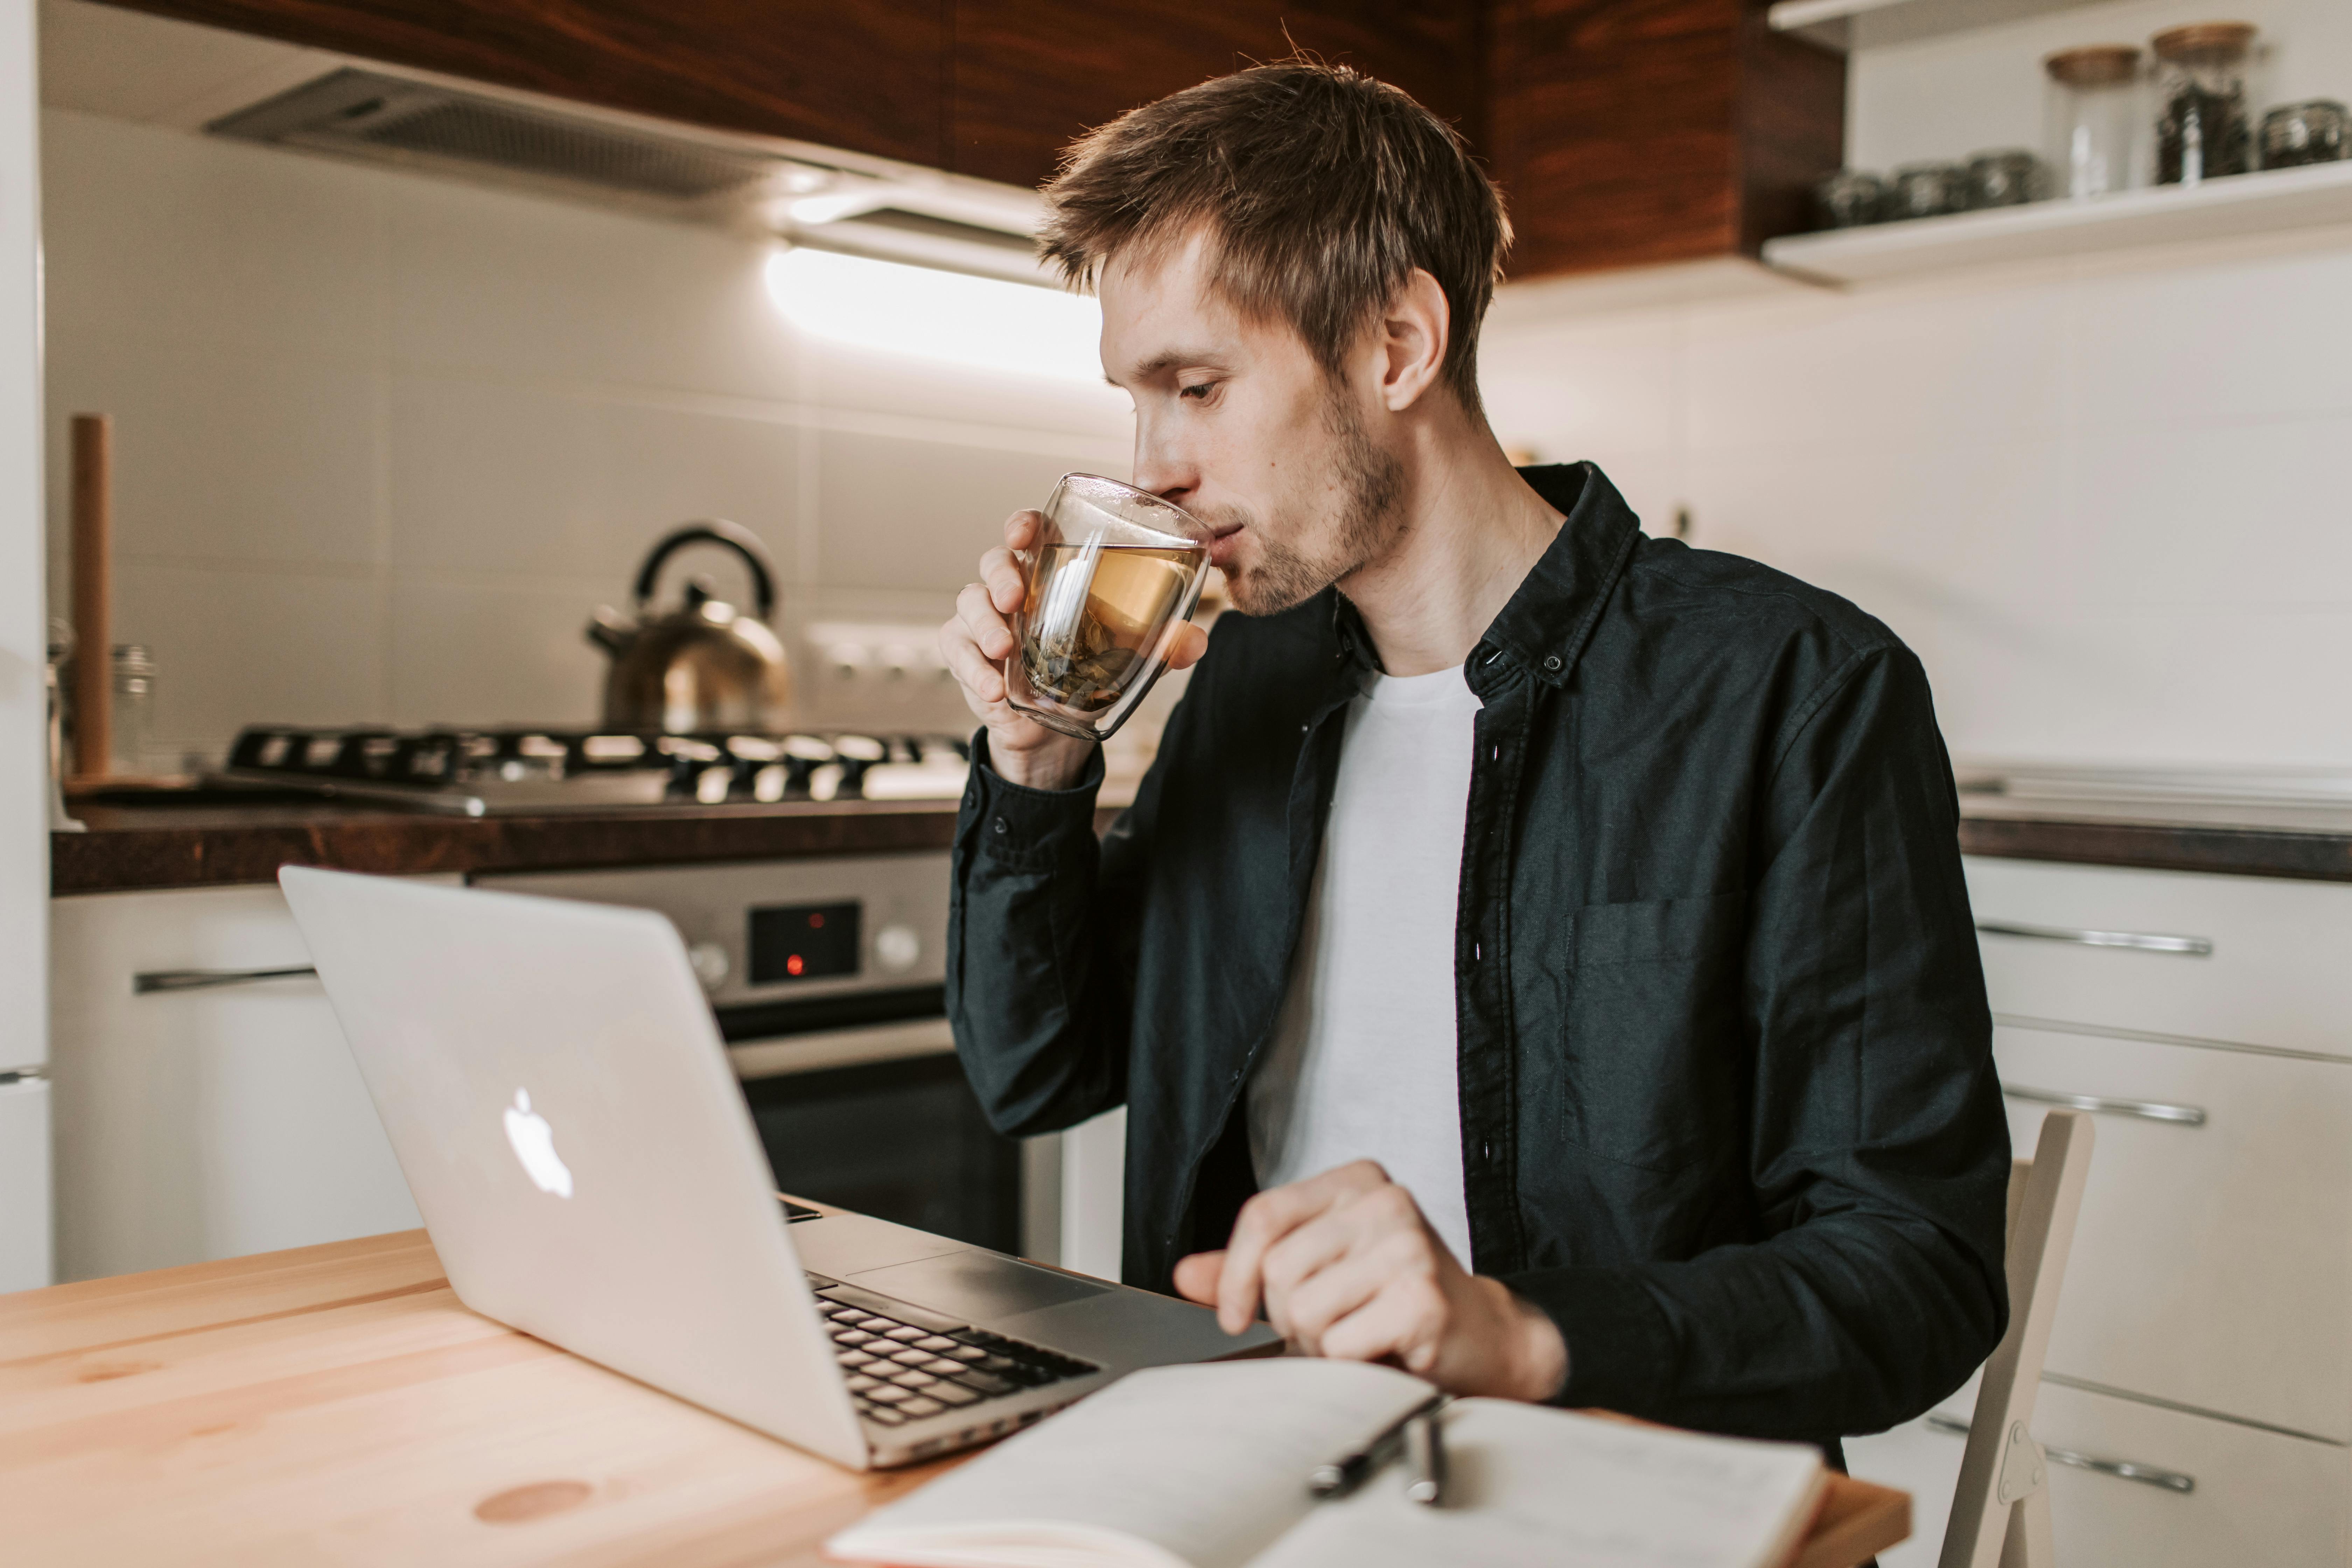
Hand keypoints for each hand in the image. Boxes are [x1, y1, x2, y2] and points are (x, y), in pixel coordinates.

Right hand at [938, 509, 1208, 790]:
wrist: (1056, 731)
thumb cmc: (1089, 674)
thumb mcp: (1128, 659)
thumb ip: (1162, 647)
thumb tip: (1196, 642)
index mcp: (1050, 574)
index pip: (1031, 532)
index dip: (1023, 523)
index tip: (1025, 532)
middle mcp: (1013, 589)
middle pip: (994, 561)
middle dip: (1000, 574)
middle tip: (1015, 599)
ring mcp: (986, 620)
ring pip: (969, 601)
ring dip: (983, 624)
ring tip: (1005, 652)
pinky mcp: (966, 653)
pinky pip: (956, 649)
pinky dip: (972, 669)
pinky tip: (994, 690)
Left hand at [1172, 1161, 1567, 1402]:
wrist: (1482, 1339)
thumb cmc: (1395, 1302)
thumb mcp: (1322, 1270)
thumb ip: (1253, 1268)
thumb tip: (1185, 1274)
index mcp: (1356, 1181)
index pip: (1263, 1215)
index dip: (1235, 1273)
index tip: (1235, 1316)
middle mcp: (1384, 1200)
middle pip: (1278, 1269)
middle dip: (1292, 1317)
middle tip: (1334, 1325)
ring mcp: (1406, 1244)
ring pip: (1304, 1309)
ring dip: (1322, 1343)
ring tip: (1361, 1335)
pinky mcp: (1421, 1296)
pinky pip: (1340, 1344)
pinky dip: (1352, 1363)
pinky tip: (1383, 1351)